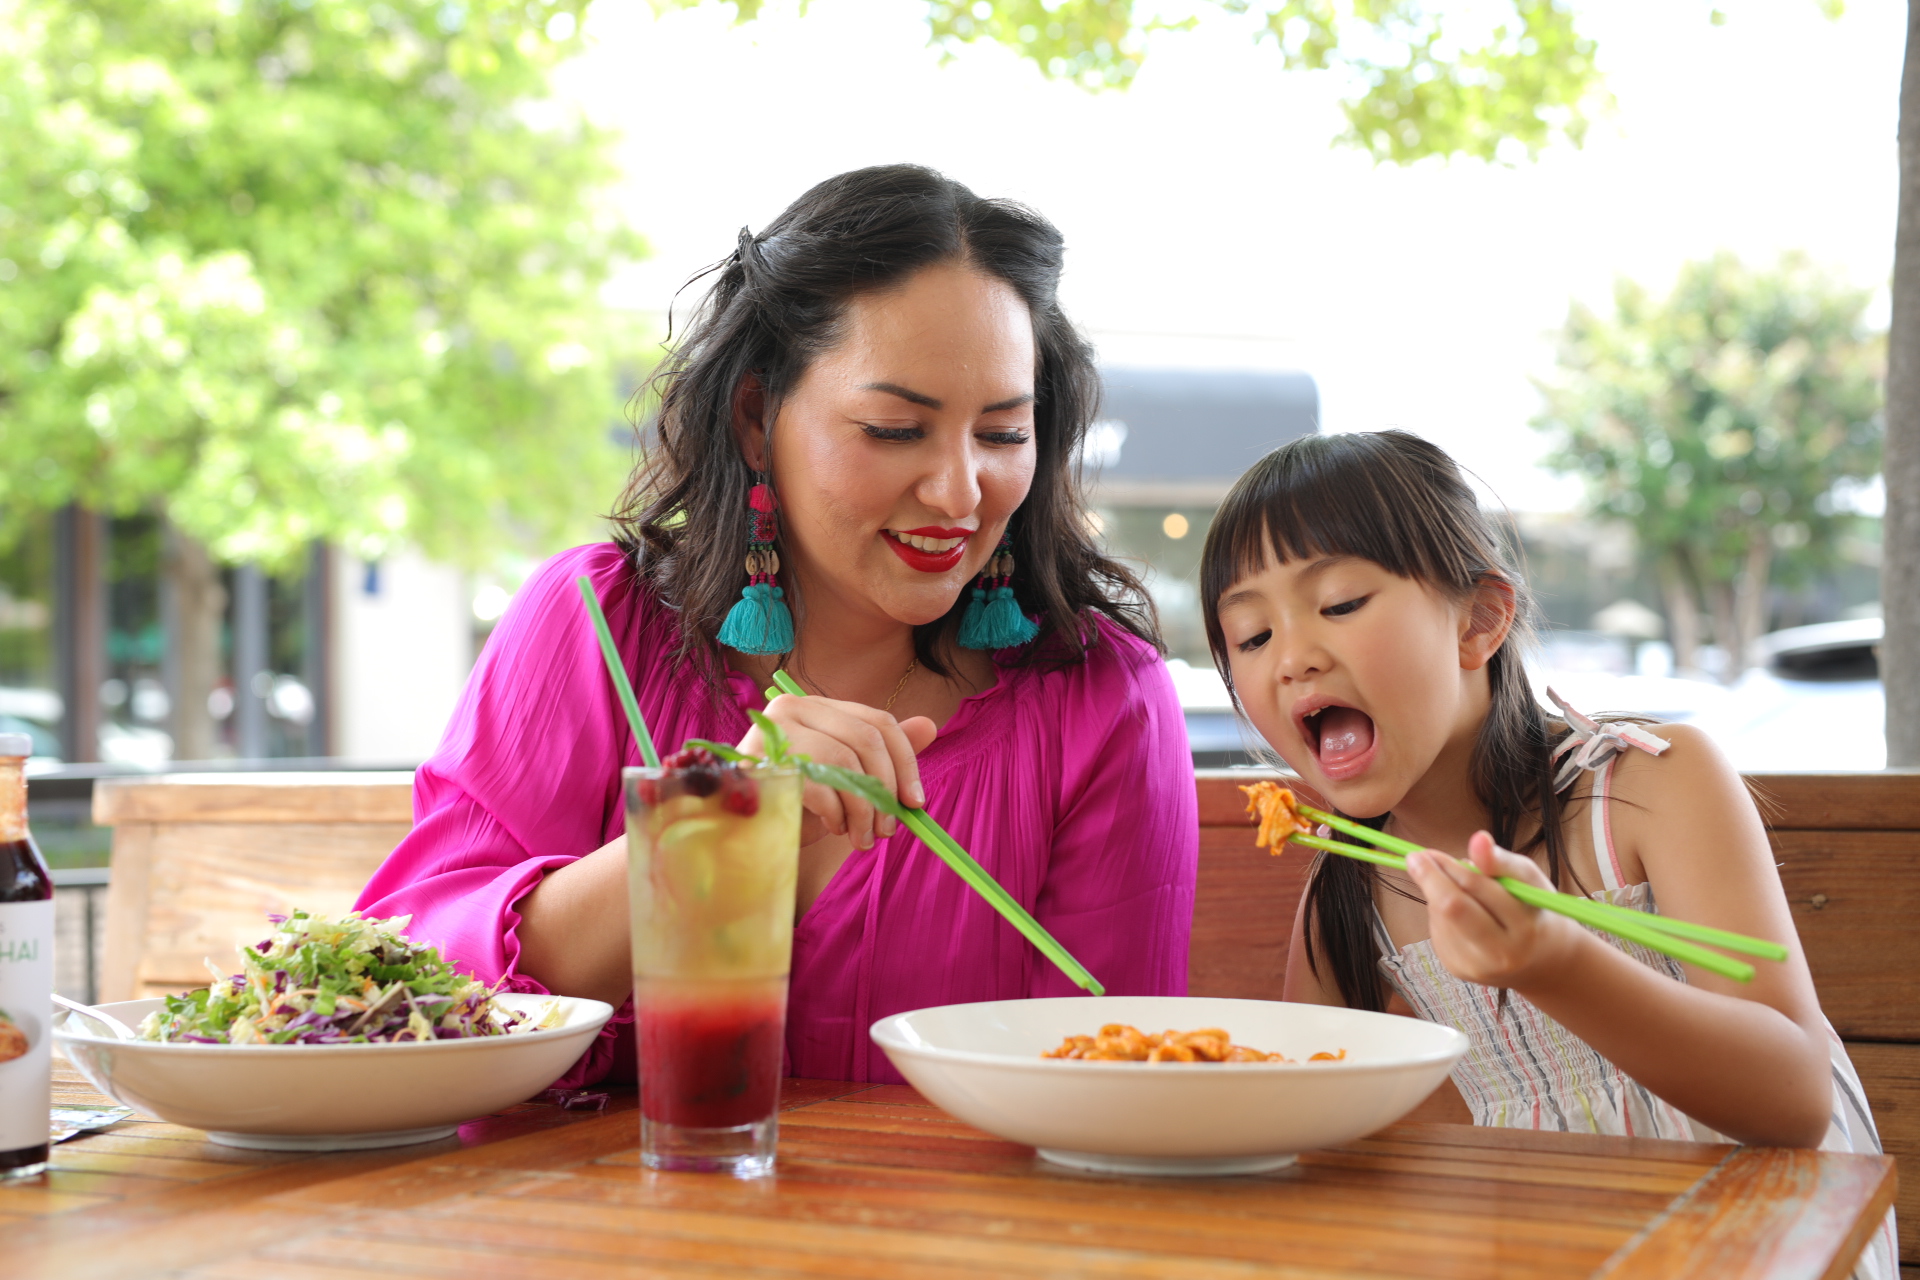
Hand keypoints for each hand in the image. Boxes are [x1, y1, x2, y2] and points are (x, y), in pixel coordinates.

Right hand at [741, 694, 936, 848]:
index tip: (916, 802)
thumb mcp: (844, 780)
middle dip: (885, 790)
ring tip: (860, 836)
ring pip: (844, 763)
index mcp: (818, 706)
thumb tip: (929, 725)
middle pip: (866, 739)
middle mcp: (792, 707)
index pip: (878, 722)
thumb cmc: (795, 804)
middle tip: (887, 829)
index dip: (905, 763)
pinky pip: (819, 785)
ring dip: (862, 809)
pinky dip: (836, 813)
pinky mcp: (760, 758)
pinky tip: (833, 827)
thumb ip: (881, 756)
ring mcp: (773, 730)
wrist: (744, 831)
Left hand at [1404, 832, 1579, 989]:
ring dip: (1438, 895)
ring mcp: (1475, 967)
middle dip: (1429, 878)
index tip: (1427, 851)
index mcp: (1524, 929)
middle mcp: (1500, 955)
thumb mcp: (1529, 882)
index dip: (1448, 867)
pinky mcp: (1458, 970)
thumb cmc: (1535, 912)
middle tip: (1415, 857)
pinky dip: (1440, 913)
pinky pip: (1437, 930)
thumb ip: (1501, 861)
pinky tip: (1458, 913)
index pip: (1476, 891)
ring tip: (1457, 889)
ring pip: (1440, 917)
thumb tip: (1477, 838)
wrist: (1543, 962)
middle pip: (1451, 909)